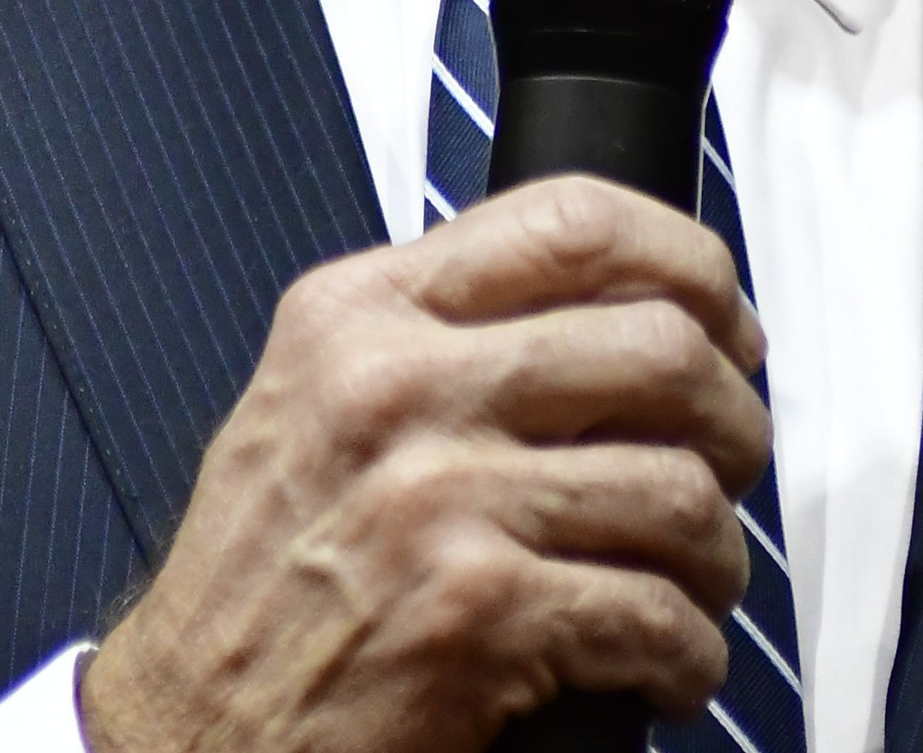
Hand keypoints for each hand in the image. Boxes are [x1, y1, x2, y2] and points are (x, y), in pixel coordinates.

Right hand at [77, 174, 769, 752]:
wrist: (188, 732)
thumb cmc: (263, 582)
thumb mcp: (315, 401)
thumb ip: (432, 332)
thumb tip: (613, 306)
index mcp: (361, 314)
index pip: (572, 221)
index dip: (688, 261)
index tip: (723, 316)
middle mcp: (396, 387)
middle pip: (658, 347)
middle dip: (734, 417)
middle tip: (732, 463)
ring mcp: (436, 500)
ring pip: (678, 489)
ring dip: (717, 554)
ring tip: (697, 582)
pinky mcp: (474, 615)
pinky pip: (654, 616)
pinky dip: (689, 656)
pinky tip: (668, 670)